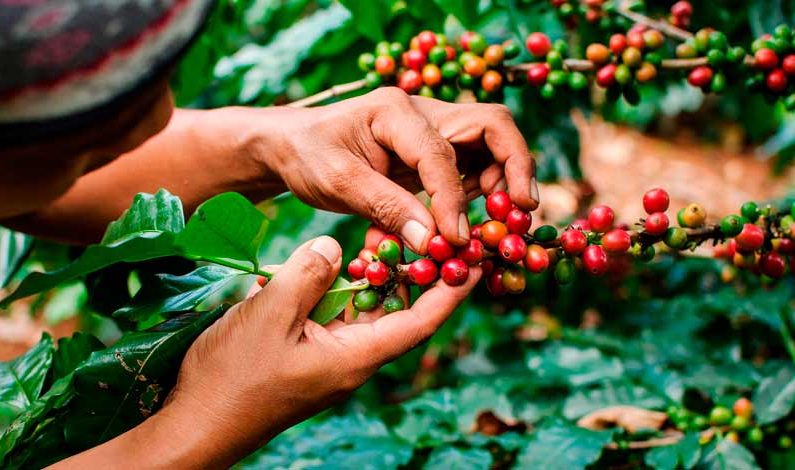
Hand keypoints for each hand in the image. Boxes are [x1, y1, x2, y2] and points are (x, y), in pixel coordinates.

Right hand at [150, 236, 479, 467]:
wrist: (196, 423)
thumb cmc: (234, 376)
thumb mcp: (272, 314)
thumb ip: (309, 273)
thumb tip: (335, 245)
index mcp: (356, 357)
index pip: (420, 321)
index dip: (450, 290)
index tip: (475, 260)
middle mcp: (351, 360)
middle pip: (397, 313)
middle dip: (413, 274)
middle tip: (424, 232)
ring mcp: (328, 359)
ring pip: (365, 313)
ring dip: (373, 278)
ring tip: (381, 238)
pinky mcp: (307, 356)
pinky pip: (336, 318)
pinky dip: (341, 290)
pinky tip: (331, 265)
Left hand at [250, 87, 538, 253]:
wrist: (291, 146)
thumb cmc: (308, 156)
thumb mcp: (337, 183)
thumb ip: (385, 208)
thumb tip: (434, 242)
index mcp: (395, 111)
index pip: (441, 153)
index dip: (453, 199)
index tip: (454, 240)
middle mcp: (422, 113)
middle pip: (491, 127)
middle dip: (514, 167)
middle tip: (523, 211)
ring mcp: (431, 131)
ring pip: (488, 146)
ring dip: (501, 182)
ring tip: (501, 222)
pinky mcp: (431, 152)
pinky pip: (469, 168)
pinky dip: (476, 194)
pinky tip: (465, 224)